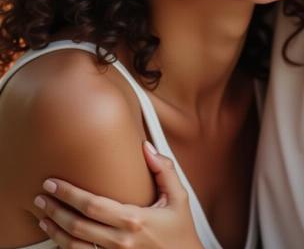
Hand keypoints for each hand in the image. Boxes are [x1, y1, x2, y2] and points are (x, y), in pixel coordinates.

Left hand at [35, 141, 203, 248]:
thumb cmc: (181, 230)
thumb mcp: (179, 197)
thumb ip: (164, 169)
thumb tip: (145, 147)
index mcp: (135, 220)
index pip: (93, 205)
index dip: (70, 193)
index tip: (54, 183)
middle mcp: (120, 241)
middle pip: (77, 225)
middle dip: (55, 208)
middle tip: (41, 195)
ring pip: (73, 246)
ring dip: (54, 230)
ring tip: (43, 215)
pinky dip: (64, 247)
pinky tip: (57, 237)